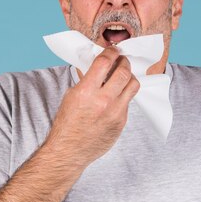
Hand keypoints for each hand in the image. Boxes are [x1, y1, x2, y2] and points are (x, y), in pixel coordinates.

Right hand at [46, 46, 139, 165]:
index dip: (111, 52)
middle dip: (124, 62)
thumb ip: (86, 80)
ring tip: (124, 75)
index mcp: (86, 92)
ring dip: (129, 76)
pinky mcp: (121, 122)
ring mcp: (115, 112)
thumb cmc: (67, 124)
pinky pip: (128, 102)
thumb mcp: (71, 96)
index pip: (104, 62)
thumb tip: (97, 66)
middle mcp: (103, 101)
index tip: (113, 50)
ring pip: (133, 85)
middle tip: (121, 60)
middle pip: (124, 71)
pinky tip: (117, 95)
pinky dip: (124, 95)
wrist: (69, 151)